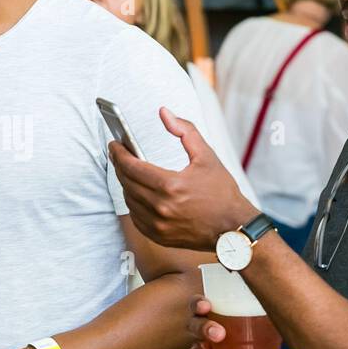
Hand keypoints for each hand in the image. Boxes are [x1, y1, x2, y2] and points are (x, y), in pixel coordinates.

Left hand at [109, 107, 255, 250]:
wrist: (234, 228)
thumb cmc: (222, 193)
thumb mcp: (207, 156)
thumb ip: (185, 130)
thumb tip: (164, 112)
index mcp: (171, 186)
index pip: (132, 166)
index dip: (119, 153)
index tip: (114, 144)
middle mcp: (161, 207)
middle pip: (127, 182)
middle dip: (119, 165)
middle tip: (117, 154)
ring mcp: (158, 225)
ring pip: (129, 200)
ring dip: (126, 184)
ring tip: (128, 171)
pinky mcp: (158, 236)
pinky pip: (136, 217)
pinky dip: (133, 202)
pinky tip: (137, 192)